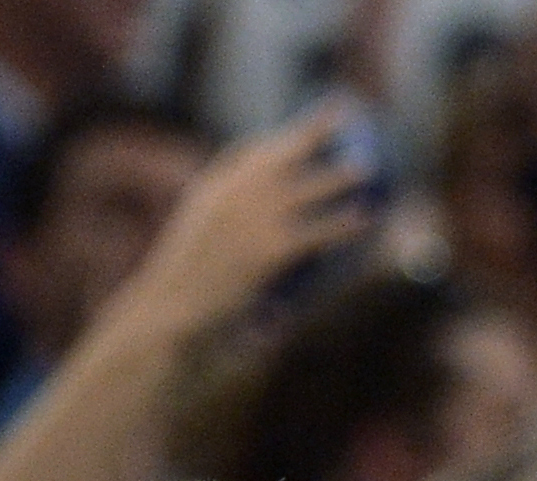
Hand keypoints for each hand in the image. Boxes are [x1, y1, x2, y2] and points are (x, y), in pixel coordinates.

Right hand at [115, 102, 374, 344]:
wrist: (170, 306)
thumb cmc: (180, 285)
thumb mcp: (195, 243)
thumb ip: (222, 226)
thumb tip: (254, 226)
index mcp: (215, 190)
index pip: (251, 153)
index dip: (281, 137)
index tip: (302, 128)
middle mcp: (236, 195)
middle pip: (284, 155)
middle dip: (314, 131)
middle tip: (343, 117)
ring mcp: (253, 221)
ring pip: (307, 189)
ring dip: (339, 176)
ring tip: (367, 167)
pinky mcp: (268, 251)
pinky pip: (315, 233)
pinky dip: (341, 225)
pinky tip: (363, 220)